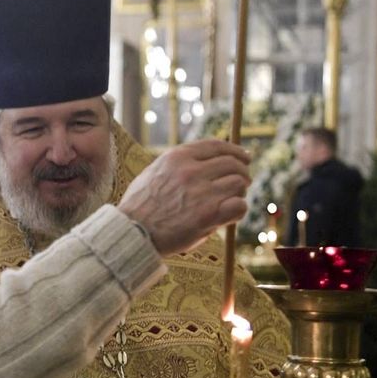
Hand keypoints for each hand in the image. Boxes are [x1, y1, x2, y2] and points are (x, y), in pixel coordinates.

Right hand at [117, 139, 250, 255]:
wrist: (132, 232)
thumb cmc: (140, 206)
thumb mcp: (154, 171)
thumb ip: (178, 163)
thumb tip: (204, 159)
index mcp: (178, 157)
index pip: (217, 146)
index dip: (235, 151)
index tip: (244, 157)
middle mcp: (191, 171)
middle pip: (232, 163)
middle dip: (242, 172)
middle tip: (243, 183)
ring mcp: (201, 193)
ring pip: (238, 183)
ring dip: (240, 192)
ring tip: (232, 201)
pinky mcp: (208, 215)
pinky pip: (239, 205)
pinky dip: (239, 210)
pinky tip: (230, 215)